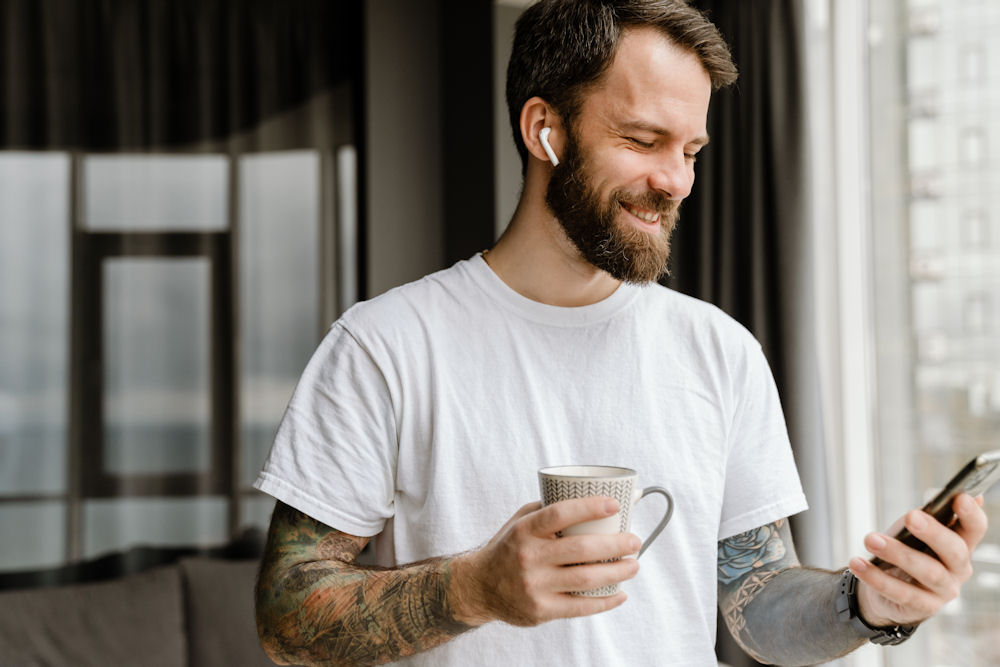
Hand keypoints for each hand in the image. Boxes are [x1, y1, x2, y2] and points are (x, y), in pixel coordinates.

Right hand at [449, 497, 641, 626]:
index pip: (559, 513)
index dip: (589, 508)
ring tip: (633, 565)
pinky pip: (580, 607)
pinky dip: (605, 602)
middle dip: (615, 544)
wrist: (478, 587)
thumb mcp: (521, 522)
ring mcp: (535, 586)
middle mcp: (529, 557)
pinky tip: (620, 594)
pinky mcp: (541, 610)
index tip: (614, 505)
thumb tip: (597, 497)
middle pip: (581, 549)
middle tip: (635, 541)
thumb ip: (550, 509)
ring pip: (586, 579)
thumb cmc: (509, 547)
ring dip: (617, 572)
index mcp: (525, 530)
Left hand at [849, 493, 987, 626]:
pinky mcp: (923, 607)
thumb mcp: (916, 530)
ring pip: (927, 572)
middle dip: (933, 532)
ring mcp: (944, 591)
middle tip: (911, 516)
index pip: (975, 529)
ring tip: (870, 539)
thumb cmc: (907, 550)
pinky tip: (857, 563)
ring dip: (897, 553)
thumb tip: (966, 495)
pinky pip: (900, 592)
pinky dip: (876, 577)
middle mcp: (959, 569)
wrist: (887, 588)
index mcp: (961, 545)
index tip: (961, 497)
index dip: (971, 515)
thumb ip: (934, 516)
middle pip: (954, 550)